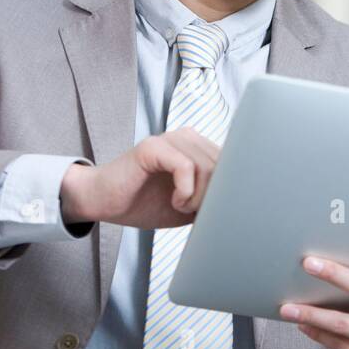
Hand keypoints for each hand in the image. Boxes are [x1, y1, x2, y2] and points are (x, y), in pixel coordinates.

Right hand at [59, 127, 220, 228]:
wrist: (104, 202)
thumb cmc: (146, 203)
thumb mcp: (190, 206)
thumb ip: (214, 200)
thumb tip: (243, 205)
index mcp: (200, 148)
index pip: (236, 162)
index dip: (233, 188)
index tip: (222, 209)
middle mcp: (189, 138)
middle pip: (224, 165)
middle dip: (214, 196)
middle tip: (194, 210)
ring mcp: (171, 139)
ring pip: (207, 167)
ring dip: (198, 196)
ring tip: (181, 205)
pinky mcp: (153, 147)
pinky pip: (186, 167)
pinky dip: (186, 191)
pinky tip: (176, 201)